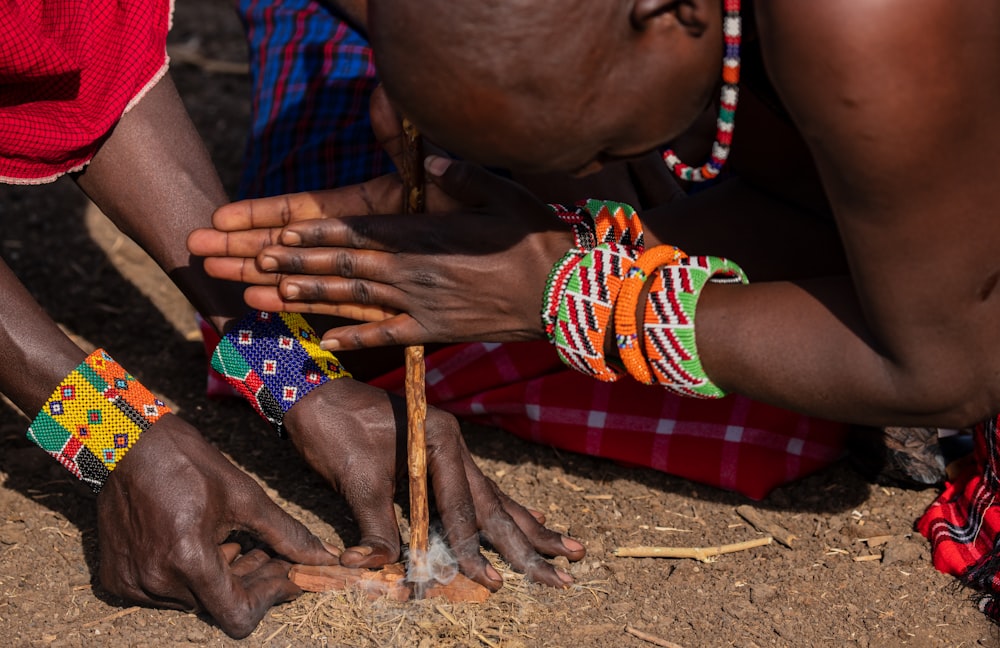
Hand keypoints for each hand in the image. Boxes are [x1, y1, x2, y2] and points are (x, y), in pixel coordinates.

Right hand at [96, 414, 339, 638]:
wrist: (129, 446)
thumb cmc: (189, 464)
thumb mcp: (245, 496)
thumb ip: (286, 534)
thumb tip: (323, 558)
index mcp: (189, 560)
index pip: (239, 616)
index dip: (269, 598)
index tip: (285, 574)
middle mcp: (157, 581)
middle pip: (219, 606)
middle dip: (253, 583)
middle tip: (269, 554)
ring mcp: (133, 584)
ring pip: (195, 601)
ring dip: (222, 579)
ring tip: (235, 544)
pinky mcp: (117, 579)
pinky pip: (164, 594)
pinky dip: (190, 577)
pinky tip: (204, 546)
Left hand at [188, 158, 574, 348]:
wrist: (565, 296)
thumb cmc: (536, 240)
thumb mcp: (503, 196)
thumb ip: (463, 176)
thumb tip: (431, 157)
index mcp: (425, 236)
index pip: (357, 234)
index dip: (313, 235)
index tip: (276, 234)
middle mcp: (415, 273)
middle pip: (343, 268)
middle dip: (294, 264)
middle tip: (250, 263)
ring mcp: (423, 305)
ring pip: (354, 302)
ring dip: (309, 299)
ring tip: (268, 297)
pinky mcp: (437, 331)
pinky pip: (389, 337)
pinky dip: (356, 338)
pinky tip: (325, 341)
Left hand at [283, 377, 584, 589]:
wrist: (312, 392)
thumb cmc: (332, 428)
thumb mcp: (354, 478)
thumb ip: (375, 525)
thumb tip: (379, 569)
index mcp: (439, 442)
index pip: (461, 507)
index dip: (474, 549)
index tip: (493, 582)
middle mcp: (453, 445)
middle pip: (493, 504)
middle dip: (527, 542)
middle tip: (565, 571)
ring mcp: (450, 450)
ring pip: (493, 499)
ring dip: (527, 528)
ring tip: (569, 548)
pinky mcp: (438, 459)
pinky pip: (477, 491)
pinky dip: (503, 510)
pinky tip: (533, 518)